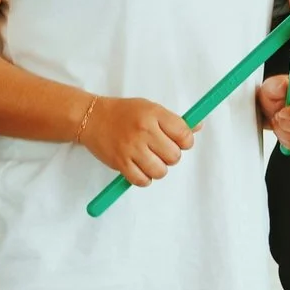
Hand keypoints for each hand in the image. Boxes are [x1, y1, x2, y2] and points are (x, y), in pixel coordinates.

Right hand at [76, 95, 194, 186]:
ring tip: (150, 159)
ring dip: (159, 168)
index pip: (184, 135)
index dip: (186, 141)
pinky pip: (142, 181)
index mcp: (154, 114)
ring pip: (161, 171)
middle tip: (161, 150)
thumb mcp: (151, 108)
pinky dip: (145, 178)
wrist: (91, 117)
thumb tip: (198, 127)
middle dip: (171, 156)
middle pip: (174, 156)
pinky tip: (140, 168)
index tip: (180, 141)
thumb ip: (174, 120)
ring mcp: (131, 148)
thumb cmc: (124, 113)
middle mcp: (143, 131)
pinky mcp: (120, 163)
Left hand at [257, 71, 289, 153]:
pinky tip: (285, 134)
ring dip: (285, 134)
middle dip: (286, 125)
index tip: (280, 113)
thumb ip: (277, 85)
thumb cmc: (275, 96)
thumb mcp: (271, 87)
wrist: (274, 109)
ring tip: (279, 125)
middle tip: (277, 118)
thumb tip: (284, 85)